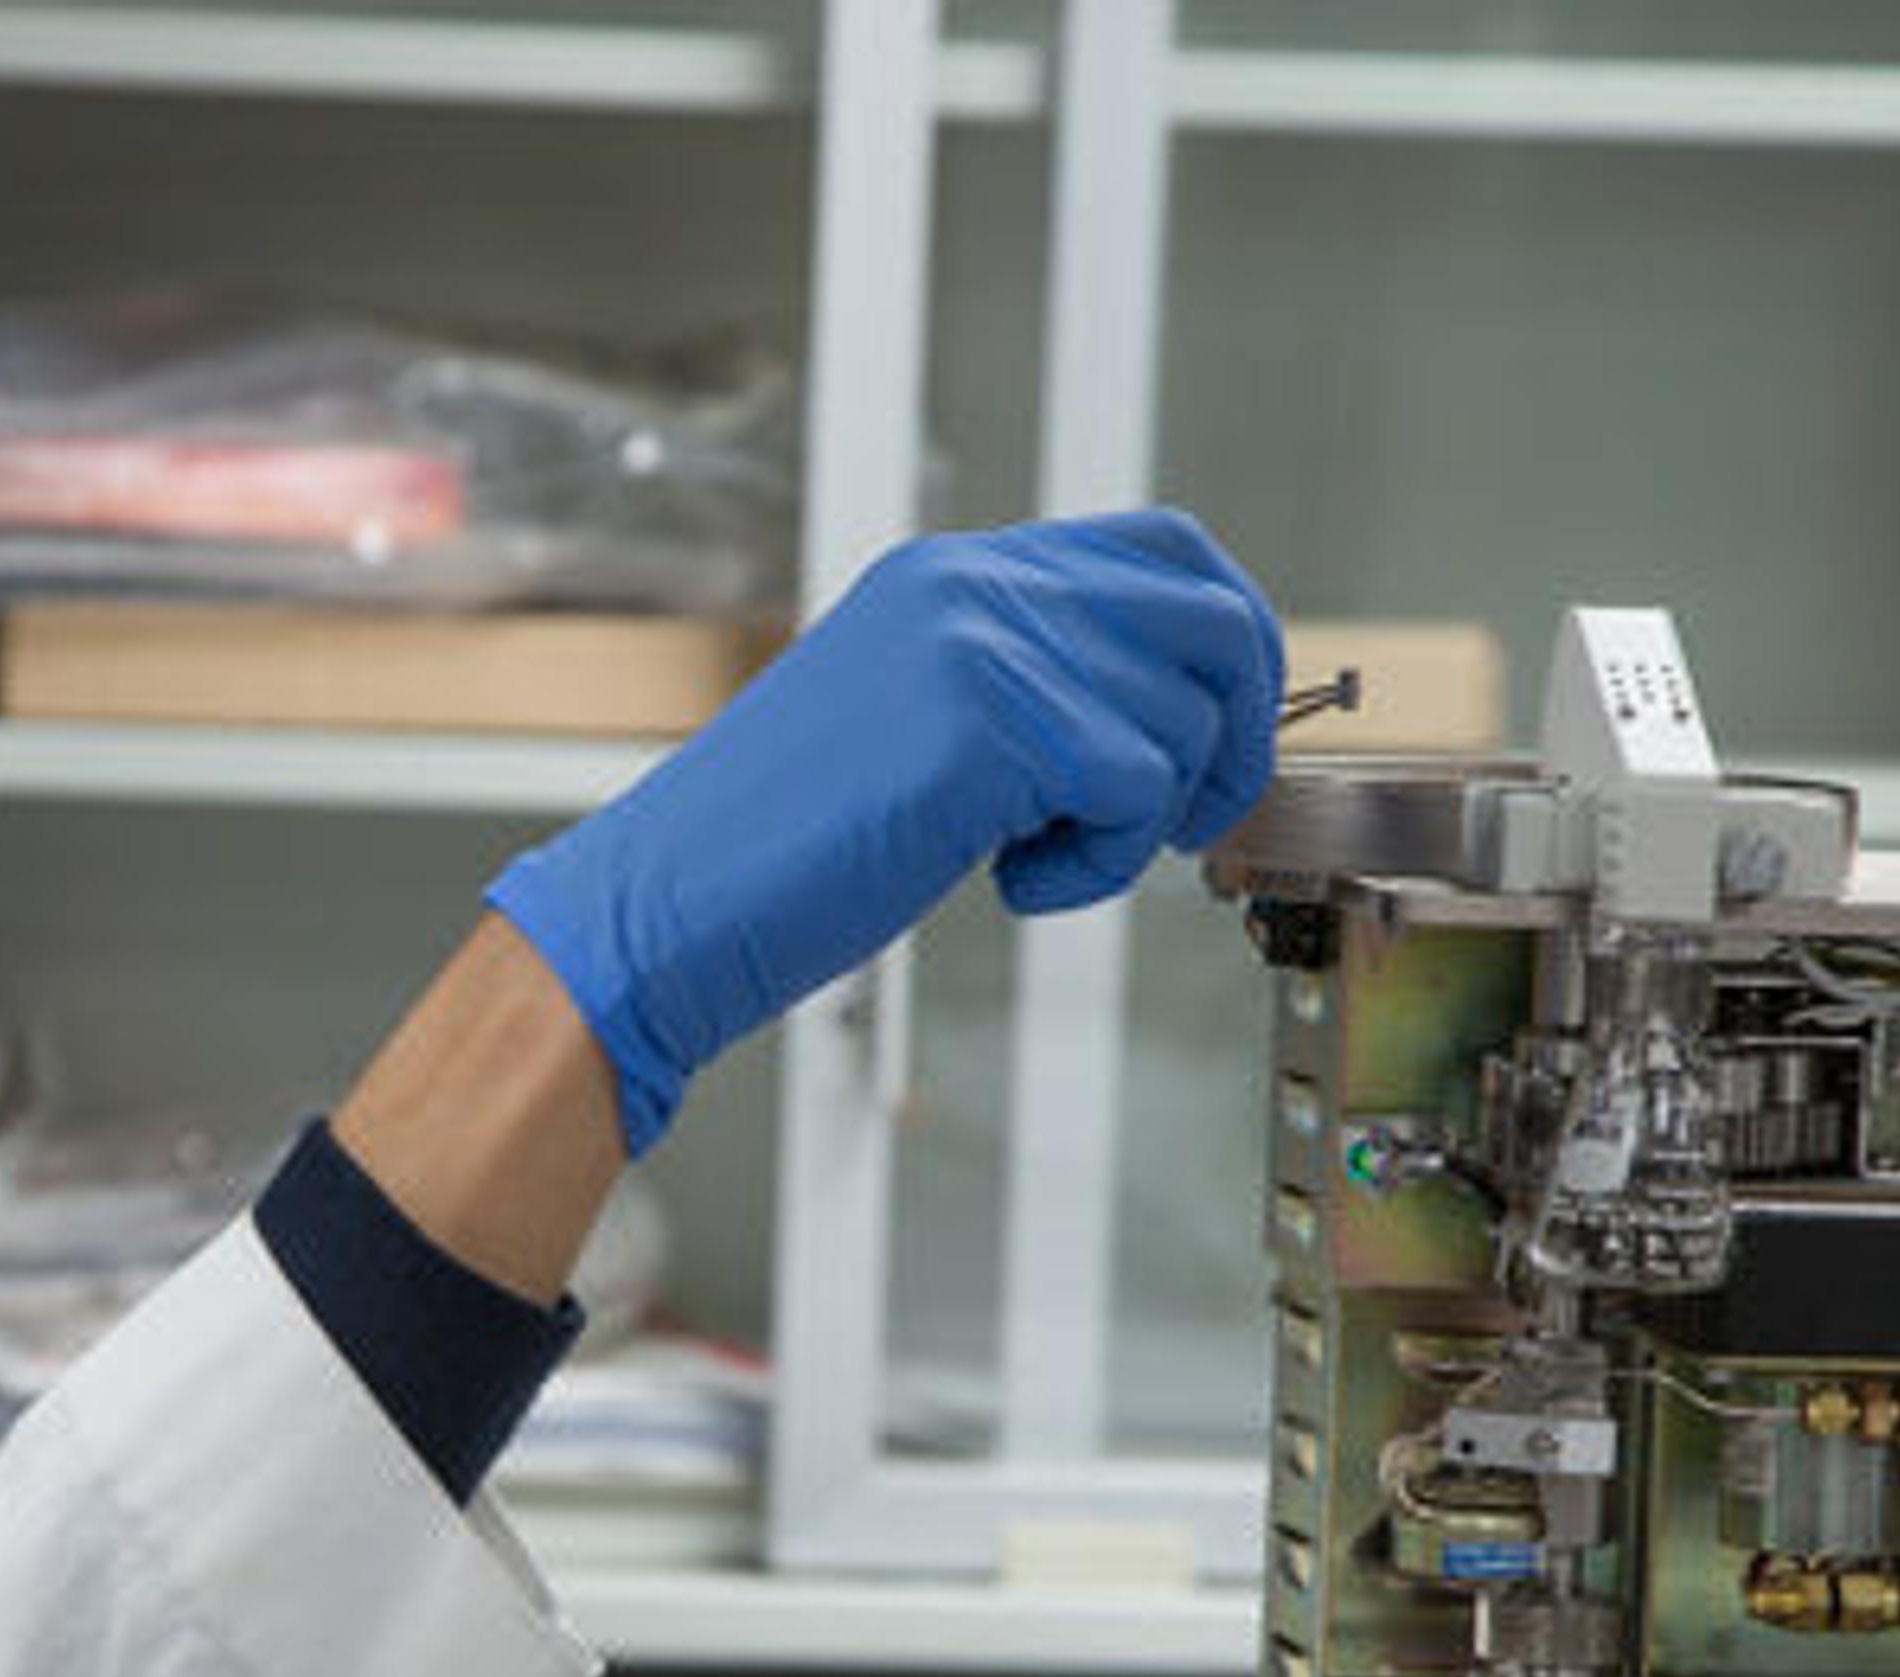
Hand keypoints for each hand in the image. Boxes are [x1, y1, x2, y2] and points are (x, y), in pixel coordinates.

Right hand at [483, 509, 1282, 1152]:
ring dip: (1135, 820)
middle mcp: (973, 583)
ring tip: (1030, 857)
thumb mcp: (917, 723)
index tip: (1208, 740)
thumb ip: (1026, 682)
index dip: (1224, 639)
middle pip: (1210, 613)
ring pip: (1180, 717)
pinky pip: (1134, 793)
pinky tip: (1010, 884)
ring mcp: (980, 643)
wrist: (668, 905)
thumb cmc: (780, 849)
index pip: (1163, 547)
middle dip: (1230, 733)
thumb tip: (1176, 703)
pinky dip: (1096, 866)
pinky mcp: (988, 723)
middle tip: (1174, 821)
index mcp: (953, 573)